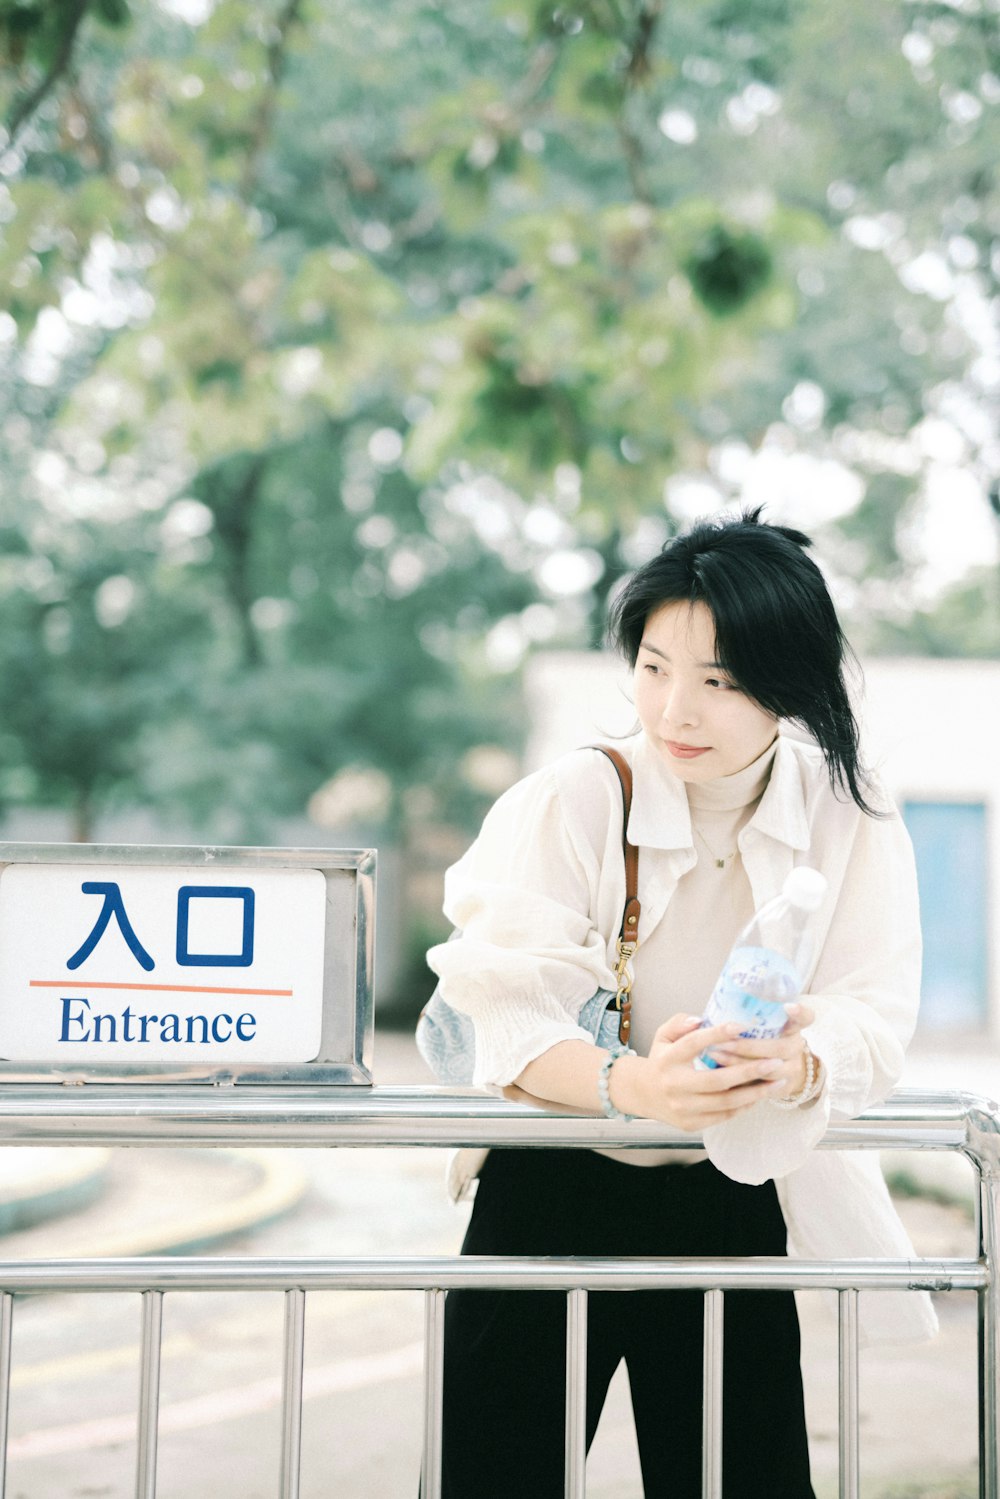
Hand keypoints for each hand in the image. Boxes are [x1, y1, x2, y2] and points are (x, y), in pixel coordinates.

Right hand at [610, 1012, 795, 1131]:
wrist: (642, 1094)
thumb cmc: (662, 1060)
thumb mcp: (663, 1036)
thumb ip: (680, 1023)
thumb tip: (701, 1019)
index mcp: (667, 1059)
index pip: (694, 1043)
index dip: (718, 1034)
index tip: (743, 1026)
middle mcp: (674, 1085)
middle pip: (717, 1080)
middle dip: (750, 1071)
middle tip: (775, 1061)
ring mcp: (682, 1108)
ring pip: (725, 1103)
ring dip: (755, 1093)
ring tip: (778, 1081)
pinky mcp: (690, 1124)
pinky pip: (724, 1115)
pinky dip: (744, 1106)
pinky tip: (760, 1095)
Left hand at [702, 1001, 816, 1097]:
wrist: (779, 1071)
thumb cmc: (762, 1039)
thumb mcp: (762, 1026)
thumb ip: (748, 1016)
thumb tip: (708, 1010)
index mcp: (793, 1027)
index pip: (805, 1017)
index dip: (799, 1013)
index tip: (787, 1006)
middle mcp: (796, 1047)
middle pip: (780, 1047)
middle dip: (748, 1046)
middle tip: (722, 1041)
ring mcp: (792, 1068)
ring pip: (770, 1069)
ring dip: (740, 1063)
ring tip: (716, 1055)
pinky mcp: (783, 1087)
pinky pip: (763, 1086)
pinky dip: (741, 1079)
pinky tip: (722, 1072)